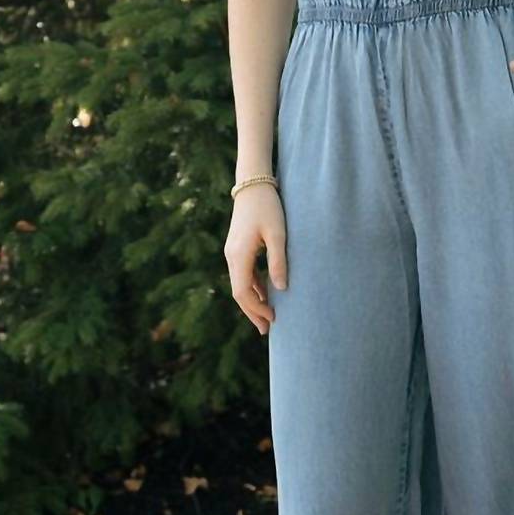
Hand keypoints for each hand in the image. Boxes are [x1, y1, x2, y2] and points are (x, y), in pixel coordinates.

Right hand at [225, 184, 286, 335]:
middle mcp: (231, 256)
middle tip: (268, 330)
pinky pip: (243, 274)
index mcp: (239, 255)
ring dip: (253, 301)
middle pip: (239, 293)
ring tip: (268, 317)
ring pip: (240, 285)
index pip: (242, 292)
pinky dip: (253, 287)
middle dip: (253, 312)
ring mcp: (233, 252)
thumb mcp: (278, 234)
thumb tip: (281, 288)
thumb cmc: (268, 207)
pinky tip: (266, 295)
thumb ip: (278, 261)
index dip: (255, 309)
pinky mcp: (238, 248)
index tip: (272, 319)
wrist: (253, 185)